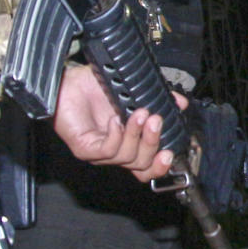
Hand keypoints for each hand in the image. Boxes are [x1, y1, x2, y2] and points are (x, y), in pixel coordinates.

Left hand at [51, 64, 188, 181]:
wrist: (67, 82)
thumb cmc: (95, 87)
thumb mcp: (133, 91)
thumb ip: (157, 97)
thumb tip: (180, 102)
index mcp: (128, 142)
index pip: (147, 166)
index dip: (160, 166)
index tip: (170, 152)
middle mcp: (115, 151)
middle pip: (141, 165)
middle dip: (152, 143)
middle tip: (156, 120)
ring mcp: (99, 153)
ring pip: (126, 158)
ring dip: (136, 135)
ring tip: (138, 113)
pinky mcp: (85, 149)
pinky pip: (107, 151)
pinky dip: (116, 135)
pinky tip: (114, 120)